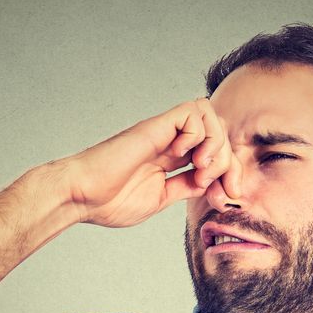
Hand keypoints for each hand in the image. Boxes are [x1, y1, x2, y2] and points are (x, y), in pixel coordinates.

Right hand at [43, 98, 241, 227]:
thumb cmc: (109, 200)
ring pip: (209, 116)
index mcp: (173, 159)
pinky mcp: (154, 127)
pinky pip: (191, 112)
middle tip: (219, 188)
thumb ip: (186, 187)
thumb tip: (213, 184)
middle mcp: (171, 141)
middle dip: (230, 161)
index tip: (227, 198)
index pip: (216, 152)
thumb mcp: (161, 198)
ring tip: (200, 170)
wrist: (81, 196)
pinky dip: (197, 134)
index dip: (230, 172)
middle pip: (219, 132)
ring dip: (215, 145)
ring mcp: (163, 132)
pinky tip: (182, 157)